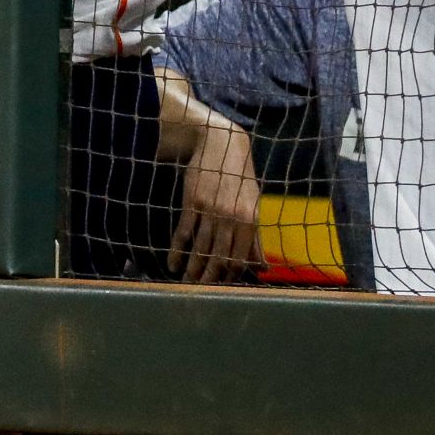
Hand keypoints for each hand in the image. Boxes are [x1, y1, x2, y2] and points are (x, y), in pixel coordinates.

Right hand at [169, 112, 264, 283]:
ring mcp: (211, 209)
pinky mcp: (193, 201)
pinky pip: (184, 231)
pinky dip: (177, 249)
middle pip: (219, 255)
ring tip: (186, 281)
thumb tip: (262, 268)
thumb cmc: (239, 177)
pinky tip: (172, 261)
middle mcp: (231, 217)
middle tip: (199, 291)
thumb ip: (256, 238)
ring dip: (192, 267)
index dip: (229, 276)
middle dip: (209, 277)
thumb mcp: (252, 206)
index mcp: (250, 220)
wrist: (221, 144)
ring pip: (200, 246)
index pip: (240, 257)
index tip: (220, 287)